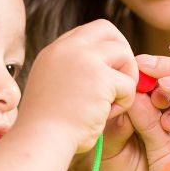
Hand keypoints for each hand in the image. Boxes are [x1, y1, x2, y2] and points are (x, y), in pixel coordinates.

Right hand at [18, 20, 137, 154]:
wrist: (40, 141)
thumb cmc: (47, 128)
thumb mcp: (54, 89)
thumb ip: (73, 73)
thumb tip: (106, 70)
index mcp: (54, 52)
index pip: (88, 33)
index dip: (104, 50)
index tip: (108, 73)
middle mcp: (67, 48)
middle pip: (107, 29)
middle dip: (122, 52)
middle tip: (123, 79)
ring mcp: (83, 59)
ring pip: (124, 54)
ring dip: (126, 80)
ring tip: (111, 104)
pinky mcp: (99, 77)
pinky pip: (129, 83)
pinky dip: (124, 102)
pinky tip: (106, 116)